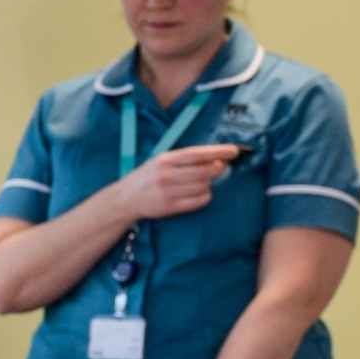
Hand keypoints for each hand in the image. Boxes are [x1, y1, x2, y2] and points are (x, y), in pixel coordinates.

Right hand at [113, 142, 240, 224]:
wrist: (125, 199)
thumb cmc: (148, 177)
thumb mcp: (161, 161)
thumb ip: (185, 159)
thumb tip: (216, 159)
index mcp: (165, 160)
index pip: (197, 154)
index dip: (218, 152)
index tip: (234, 151)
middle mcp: (166, 175)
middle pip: (205, 171)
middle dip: (218, 169)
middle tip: (221, 168)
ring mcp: (168, 192)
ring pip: (204, 186)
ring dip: (209, 184)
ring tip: (202, 181)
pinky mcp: (170, 207)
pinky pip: (199, 201)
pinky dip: (204, 196)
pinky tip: (199, 193)